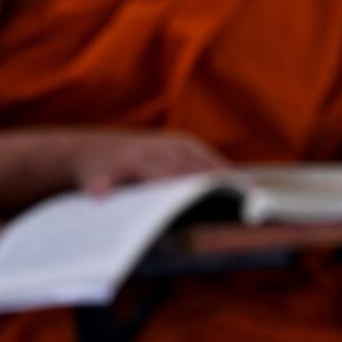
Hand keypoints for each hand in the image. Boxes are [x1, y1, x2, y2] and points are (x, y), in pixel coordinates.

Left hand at [69, 132, 229, 194]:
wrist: (91, 149)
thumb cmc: (95, 171)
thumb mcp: (91, 179)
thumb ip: (100, 185)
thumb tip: (99, 192)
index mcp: (146, 156)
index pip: (176, 174)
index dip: (196, 186)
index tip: (214, 197)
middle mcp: (164, 146)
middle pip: (198, 166)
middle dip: (220, 181)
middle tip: (245, 198)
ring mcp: (176, 143)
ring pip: (206, 160)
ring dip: (227, 175)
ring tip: (251, 191)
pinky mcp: (183, 144)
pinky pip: (207, 158)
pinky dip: (222, 170)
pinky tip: (238, 182)